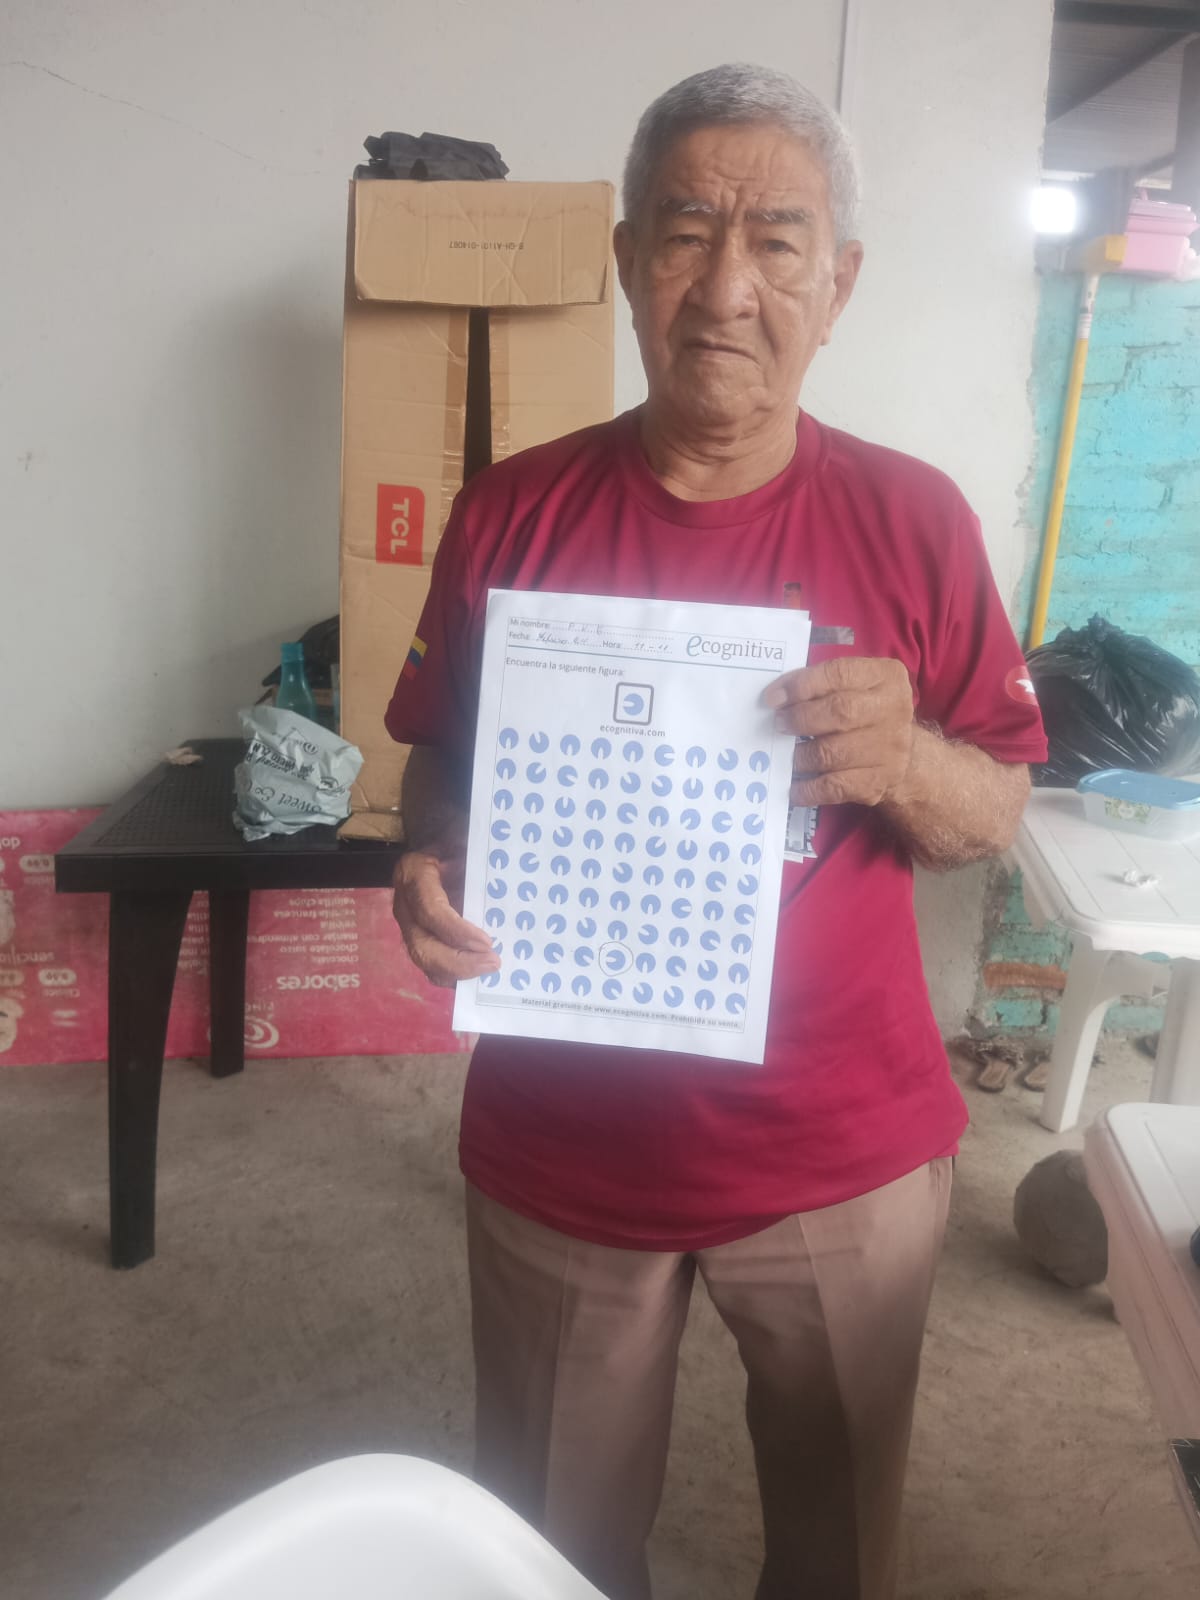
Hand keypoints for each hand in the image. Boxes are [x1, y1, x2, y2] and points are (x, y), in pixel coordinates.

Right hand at [392, 841, 499, 988]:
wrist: (440, 842)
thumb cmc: (455, 838)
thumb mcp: (464, 838)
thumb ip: (478, 857)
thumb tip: (508, 881)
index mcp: (412, 874)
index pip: (430, 911)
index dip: (457, 931)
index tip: (488, 941)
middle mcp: (404, 904)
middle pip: (422, 946)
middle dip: (458, 962)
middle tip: (494, 962)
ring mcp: (410, 925)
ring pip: (425, 961)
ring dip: (458, 973)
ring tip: (490, 970)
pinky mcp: (421, 938)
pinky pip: (433, 965)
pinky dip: (456, 976)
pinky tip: (481, 976)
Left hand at [763, 657, 914, 807]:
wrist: (906, 756)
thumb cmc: (867, 712)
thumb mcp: (855, 686)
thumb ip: (820, 682)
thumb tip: (777, 696)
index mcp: (886, 677)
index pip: (839, 674)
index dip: (801, 685)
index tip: (772, 698)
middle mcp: (893, 710)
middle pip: (840, 712)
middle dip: (800, 718)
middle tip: (779, 724)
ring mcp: (889, 749)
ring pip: (832, 753)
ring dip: (799, 756)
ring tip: (786, 755)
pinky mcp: (878, 782)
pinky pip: (834, 787)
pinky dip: (806, 789)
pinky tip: (791, 788)